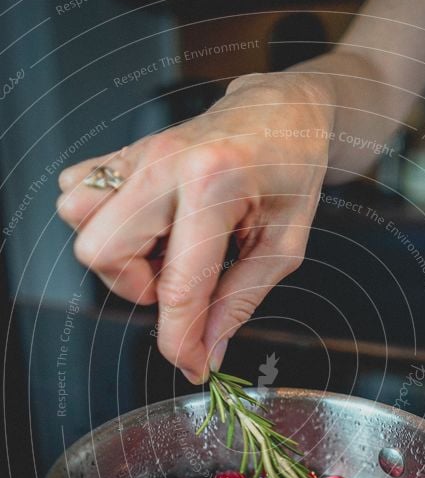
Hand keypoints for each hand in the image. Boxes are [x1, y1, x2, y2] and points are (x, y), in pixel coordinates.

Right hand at [57, 71, 333, 381]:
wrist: (282, 113)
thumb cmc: (292, 171)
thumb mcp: (284, 246)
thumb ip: (241, 300)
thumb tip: (209, 349)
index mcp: (214, 186)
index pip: (179, 287)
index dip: (182, 342)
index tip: (194, 364)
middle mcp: (165, 165)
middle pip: (103, 251)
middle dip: (138, 287)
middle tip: (181, 280)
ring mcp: (138, 153)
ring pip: (81, 221)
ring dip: (119, 255)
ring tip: (165, 250)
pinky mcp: (125, 152)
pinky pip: (79, 194)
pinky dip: (105, 223)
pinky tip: (150, 227)